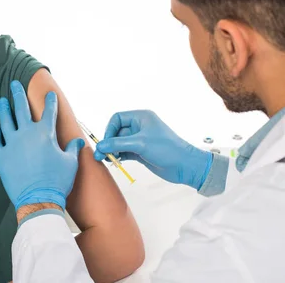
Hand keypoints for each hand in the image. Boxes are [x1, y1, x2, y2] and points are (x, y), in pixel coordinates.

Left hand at [0, 80, 84, 210]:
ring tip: (2, 101)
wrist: (38, 199)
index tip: (49, 93)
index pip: (49, 110)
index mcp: (45, 133)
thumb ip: (73, 149)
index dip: (50, 100)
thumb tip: (78, 141)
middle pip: (20, 107)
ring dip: (4, 109)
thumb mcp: (70, 163)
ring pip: (5, 120)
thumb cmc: (57, 181)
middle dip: (18, 93)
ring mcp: (12, 143)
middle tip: (14, 84)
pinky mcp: (1, 156)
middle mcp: (27, 133)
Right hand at [93, 110, 212, 190]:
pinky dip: (118, 156)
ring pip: (119, 142)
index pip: (117, 119)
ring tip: (106, 160)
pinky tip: (114, 162)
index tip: (106, 143)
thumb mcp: (140, 144)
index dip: (109, 130)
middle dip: (109, 142)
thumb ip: (118, 144)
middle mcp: (139, 126)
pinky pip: (124, 151)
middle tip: (101, 155)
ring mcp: (140, 140)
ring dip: (112, 150)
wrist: (185, 166)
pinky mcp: (141, 151)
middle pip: (116, 131)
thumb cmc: (167, 149)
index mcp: (141, 118)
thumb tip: (100, 146)